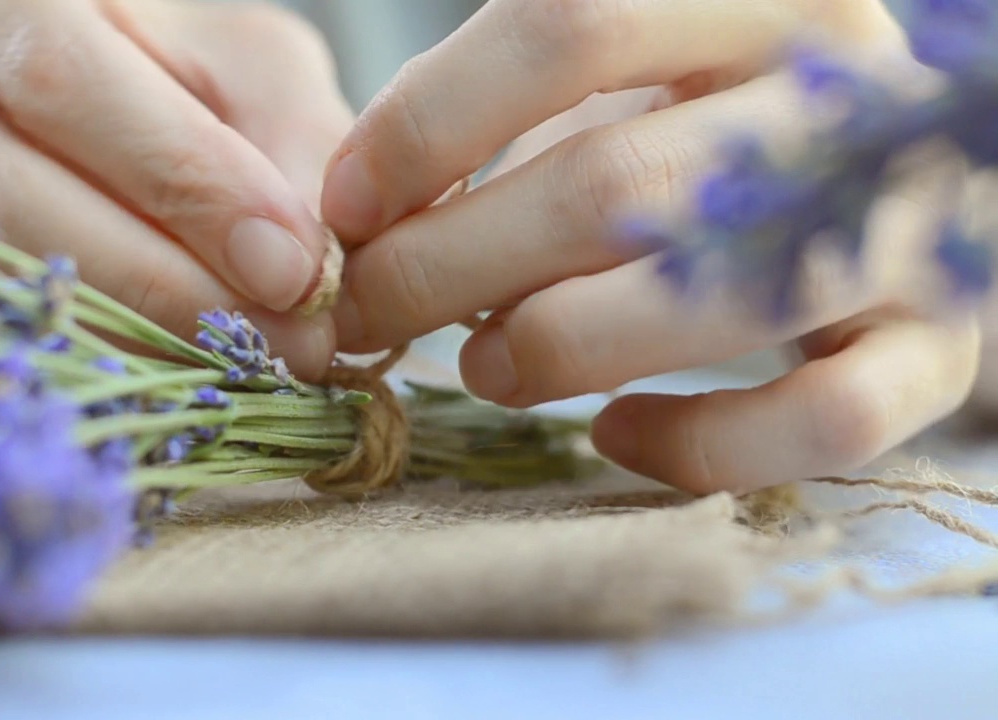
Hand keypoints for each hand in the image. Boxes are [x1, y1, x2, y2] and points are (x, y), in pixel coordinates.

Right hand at [0, 0, 353, 378]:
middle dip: (164, 284)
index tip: (294, 271)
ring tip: (244, 372)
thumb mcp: (236, 63)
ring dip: (130, 340)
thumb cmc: (154, 70)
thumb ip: (286, 135)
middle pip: (10, 189)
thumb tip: (317, 266)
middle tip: (282, 345)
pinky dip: (86, 365)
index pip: (67, 83)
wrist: (18, 90)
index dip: (185, 186)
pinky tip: (170, 382)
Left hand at [321, 0, 981, 492]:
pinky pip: (821, 421)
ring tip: (480, 364)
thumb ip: (504, 111)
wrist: (890, 170)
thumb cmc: (707, 118)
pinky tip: (614, 435)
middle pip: (612, 185)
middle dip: (450, 265)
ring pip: (707, 304)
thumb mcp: (619, 69)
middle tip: (372, 309)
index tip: (343, 207)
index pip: (567, 25)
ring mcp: (906, 228)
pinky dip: (698, 445)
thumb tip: (360, 210)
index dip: (427, 125)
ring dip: (553, 351)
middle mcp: (844, 99)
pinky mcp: (937, 351)